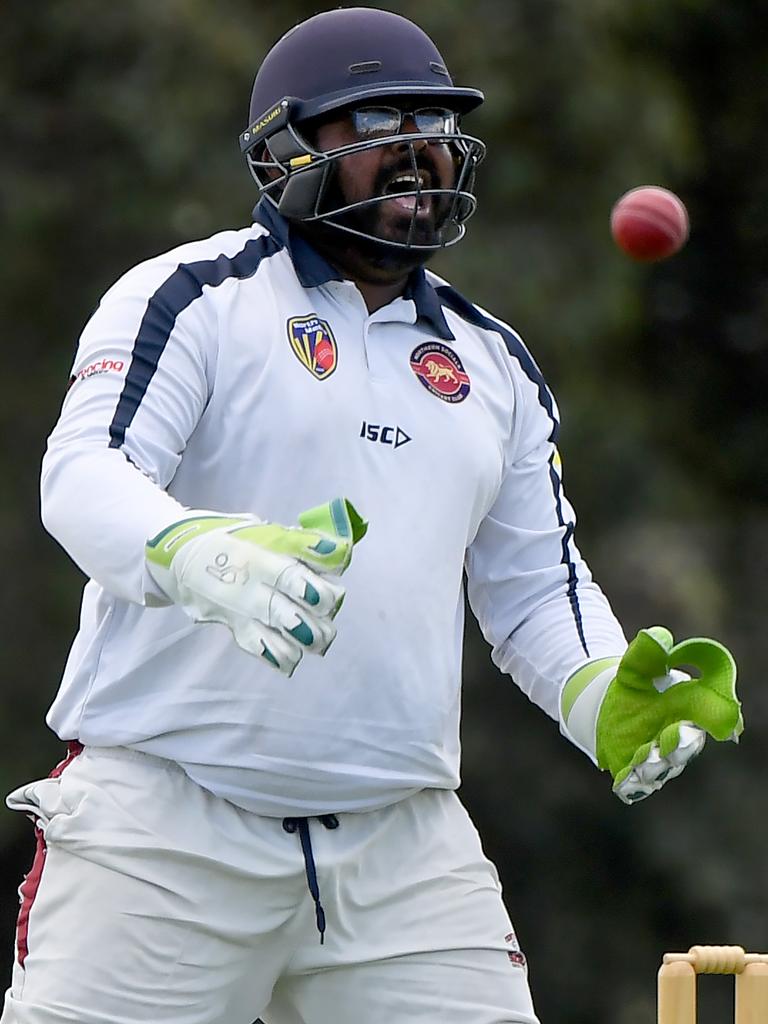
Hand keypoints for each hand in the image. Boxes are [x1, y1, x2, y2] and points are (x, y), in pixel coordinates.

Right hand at [146, 497, 366, 675]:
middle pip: (292, 618)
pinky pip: (264, 653)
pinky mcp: (236, 631)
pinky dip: (283, 656)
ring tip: (316, 634)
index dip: (317, 591)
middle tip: (326, 610)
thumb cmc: (233, 539)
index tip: (330, 593)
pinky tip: (293, 651)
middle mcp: (250, 592)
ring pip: (283, 642)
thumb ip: (303, 543)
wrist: (178, 556)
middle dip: (318, 622)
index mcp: (259, 561)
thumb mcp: (265, 531)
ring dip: (307, 641)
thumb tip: (340, 551)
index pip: (292, 579)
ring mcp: (242, 616)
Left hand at [560, 626, 740, 803]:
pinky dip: (631, 785)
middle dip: (680, 746)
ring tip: (643, 758)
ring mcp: (655, 758)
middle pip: (686, 749)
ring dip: (654, 765)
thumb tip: (660, 637)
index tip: (720, 725)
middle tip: (669, 737)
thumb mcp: (635, 666)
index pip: (712, 717)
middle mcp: (677, 739)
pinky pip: (634, 784)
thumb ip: (649, 654)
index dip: (718, 721)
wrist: (602, 704)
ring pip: (661, 769)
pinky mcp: (630, 770)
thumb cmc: (632, 685)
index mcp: (689, 711)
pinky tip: (623, 783)